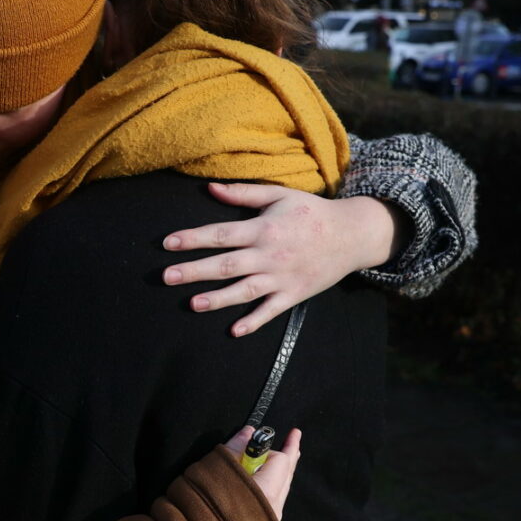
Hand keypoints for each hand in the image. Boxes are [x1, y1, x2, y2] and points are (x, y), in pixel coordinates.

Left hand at [162, 183, 403, 336]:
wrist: (352, 234)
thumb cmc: (311, 212)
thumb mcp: (279, 195)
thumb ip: (244, 194)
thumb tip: (210, 188)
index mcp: (264, 229)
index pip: (221, 234)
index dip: (193, 239)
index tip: (168, 243)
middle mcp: (270, 255)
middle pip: (227, 265)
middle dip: (195, 271)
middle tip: (167, 276)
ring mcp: (282, 277)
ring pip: (245, 291)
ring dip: (218, 299)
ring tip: (192, 304)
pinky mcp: (294, 295)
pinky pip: (271, 311)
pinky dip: (254, 322)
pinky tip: (234, 331)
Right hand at [223, 425, 301, 520]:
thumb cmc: (210, 505)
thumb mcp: (219, 470)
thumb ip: (236, 449)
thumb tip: (248, 432)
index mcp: (268, 491)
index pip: (280, 461)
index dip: (277, 446)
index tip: (288, 432)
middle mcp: (275, 506)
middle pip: (287, 475)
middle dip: (289, 455)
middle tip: (294, 437)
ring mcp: (271, 519)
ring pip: (282, 488)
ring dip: (281, 471)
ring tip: (285, 456)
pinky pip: (275, 499)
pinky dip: (274, 485)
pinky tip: (268, 480)